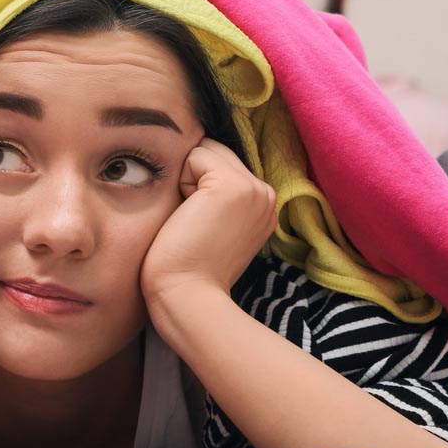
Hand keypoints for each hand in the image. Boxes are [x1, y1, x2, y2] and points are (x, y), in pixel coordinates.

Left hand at [140, 139, 277, 306]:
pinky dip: (180, 181)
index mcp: (263, 206)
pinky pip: (195, 155)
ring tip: (192, 220)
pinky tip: (188, 215)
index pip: (224, 164)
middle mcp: (266, 194)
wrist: (188, 297)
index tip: (200, 227)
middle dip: (194, 178)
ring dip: (186, 179)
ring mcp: (254, 189)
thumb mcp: (214, 227)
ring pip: (206, 150)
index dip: (199, 186)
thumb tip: (192, 162)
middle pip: (215, 152)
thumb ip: (216, 198)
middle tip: (194, 223)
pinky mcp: (233, 186)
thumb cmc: (188, 269)